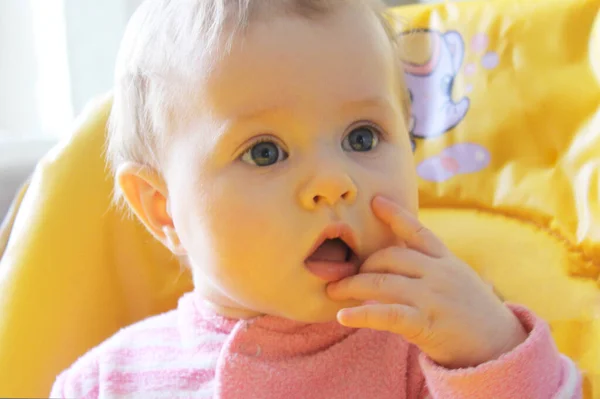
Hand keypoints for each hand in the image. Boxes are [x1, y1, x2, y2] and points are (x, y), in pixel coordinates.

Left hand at [327, 196, 526, 368]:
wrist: (500, 347)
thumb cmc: (473, 313)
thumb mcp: (459, 279)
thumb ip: (433, 266)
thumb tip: (401, 258)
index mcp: (446, 260)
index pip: (418, 231)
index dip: (395, 215)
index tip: (375, 201)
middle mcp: (438, 273)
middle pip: (390, 257)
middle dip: (363, 264)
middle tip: (345, 273)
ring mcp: (432, 296)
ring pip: (381, 282)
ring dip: (352, 286)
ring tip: (334, 290)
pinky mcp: (426, 322)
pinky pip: (386, 314)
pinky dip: (361, 314)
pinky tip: (343, 316)